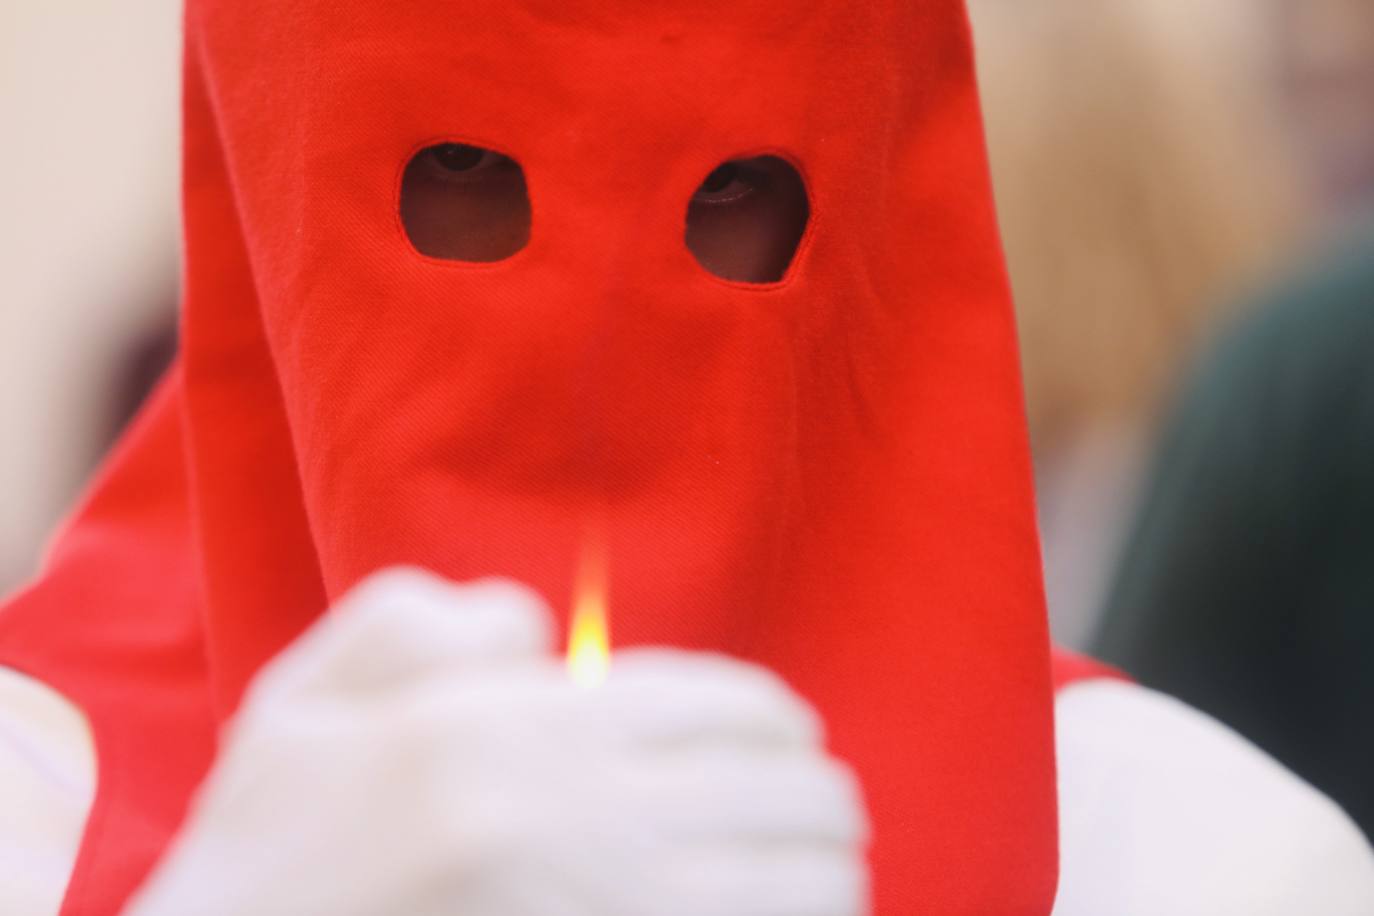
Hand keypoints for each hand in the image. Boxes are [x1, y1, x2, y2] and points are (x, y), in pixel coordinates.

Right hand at [126, 568, 868, 915]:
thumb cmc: (268, 852)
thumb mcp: (304, 702)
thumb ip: (415, 625)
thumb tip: (540, 628)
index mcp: (518, 731)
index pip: (713, 706)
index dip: (772, 718)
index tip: (793, 732)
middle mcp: (577, 819)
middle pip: (771, 792)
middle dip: (817, 793)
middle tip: (829, 800)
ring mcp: (608, 913)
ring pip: (790, 883)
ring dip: (829, 867)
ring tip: (836, 863)